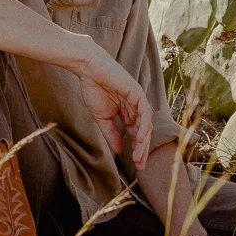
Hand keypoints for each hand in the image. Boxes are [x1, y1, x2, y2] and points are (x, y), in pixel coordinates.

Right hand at [75, 43, 153, 168]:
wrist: (88, 69)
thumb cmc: (94, 89)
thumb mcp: (102, 118)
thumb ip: (111, 134)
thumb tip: (118, 151)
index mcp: (128, 113)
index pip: (136, 134)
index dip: (137, 149)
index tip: (136, 165)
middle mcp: (136, 108)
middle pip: (143, 132)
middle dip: (142, 149)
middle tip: (139, 165)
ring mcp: (138, 100)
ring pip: (146, 125)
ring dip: (143, 141)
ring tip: (138, 156)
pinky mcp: (138, 93)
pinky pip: (145, 112)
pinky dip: (143, 126)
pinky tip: (140, 138)